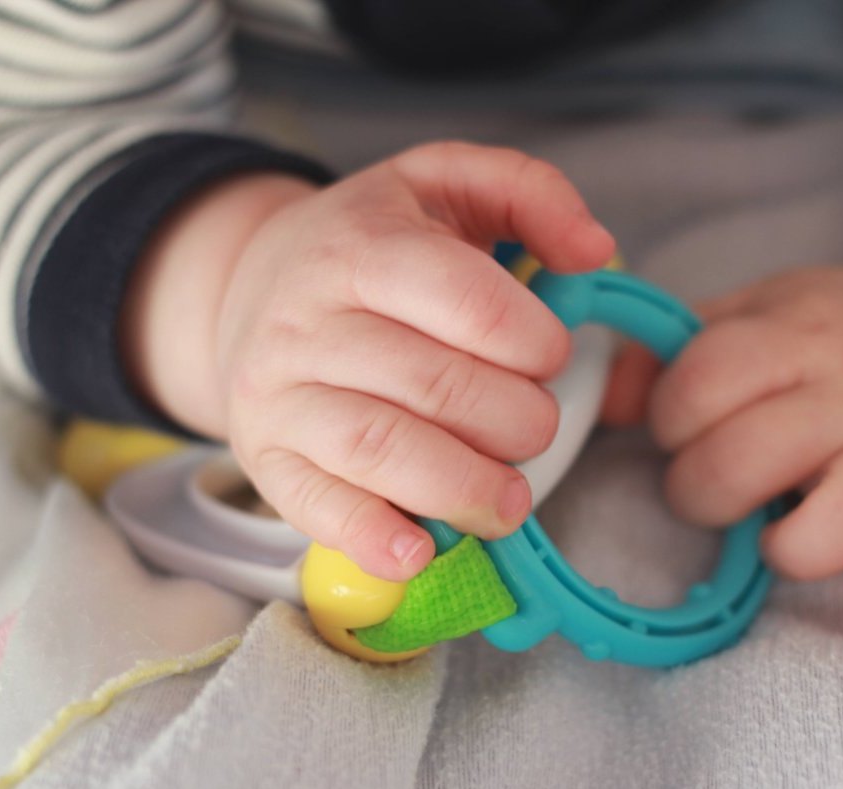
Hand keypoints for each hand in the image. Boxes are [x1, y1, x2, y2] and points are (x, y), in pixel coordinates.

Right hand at [124, 142, 614, 579]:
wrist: (249, 284)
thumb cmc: (371, 242)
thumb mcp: (443, 182)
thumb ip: (530, 192)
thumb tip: (594, 249)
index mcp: (363, 244)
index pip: (467, 303)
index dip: (533, 343)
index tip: (550, 357)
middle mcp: (308, 318)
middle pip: (434, 385)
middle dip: (515, 421)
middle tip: (536, 427)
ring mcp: (279, 393)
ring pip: (379, 449)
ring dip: (464, 488)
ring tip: (510, 502)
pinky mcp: (265, 456)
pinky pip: (315, 506)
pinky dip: (372, 537)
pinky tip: (420, 552)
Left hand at [605, 261, 842, 632]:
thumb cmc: (826, 332)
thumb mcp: (747, 314)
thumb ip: (671, 352)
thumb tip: (610, 400)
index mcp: (798, 334)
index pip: (705, 380)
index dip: (670, 415)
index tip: (684, 424)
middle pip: (753, 452)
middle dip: (702, 485)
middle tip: (714, 482)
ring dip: (793, 542)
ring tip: (770, 540)